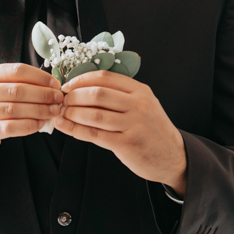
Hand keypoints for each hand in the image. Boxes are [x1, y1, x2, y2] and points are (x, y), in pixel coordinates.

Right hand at [0, 63, 63, 177]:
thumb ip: (17, 85)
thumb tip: (51, 85)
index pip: (16, 70)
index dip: (39, 77)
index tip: (56, 84)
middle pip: (16, 90)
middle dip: (42, 94)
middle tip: (59, 99)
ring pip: (14, 109)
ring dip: (38, 110)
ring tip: (53, 112)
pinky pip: (9, 127)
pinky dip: (27, 126)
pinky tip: (40, 124)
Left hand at [55, 70, 187, 193]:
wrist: (173, 157)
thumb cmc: (151, 130)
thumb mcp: (143, 105)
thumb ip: (119, 95)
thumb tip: (82, 89)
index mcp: (140, 91)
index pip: (105, 77)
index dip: (81, 79)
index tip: (66, 85)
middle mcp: (138, 105)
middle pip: (97, 94)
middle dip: (73, 96)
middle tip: (61, 101)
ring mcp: (133, 124)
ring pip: (94, 114)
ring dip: (72, 113)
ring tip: (60, 114)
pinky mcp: (127, 144)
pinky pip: (94, 134)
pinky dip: (75, 130)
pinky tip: (65, 127)